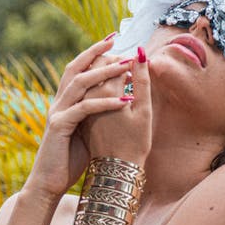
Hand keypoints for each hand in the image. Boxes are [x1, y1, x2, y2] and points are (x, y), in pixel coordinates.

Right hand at [24, 35, 133, 197]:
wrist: (48, 183)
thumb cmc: (70, 159)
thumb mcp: (86, 131)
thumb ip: (94, 113)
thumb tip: (116, 99)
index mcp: (66, 102)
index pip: (78, 69)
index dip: (93, 54)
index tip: (113, 42)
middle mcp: (59, 102)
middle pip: (75, 67)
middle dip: (95, 52)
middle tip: (114, 39)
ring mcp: (58, 113)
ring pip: (80, 83)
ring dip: (104, 72)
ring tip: (125, 65)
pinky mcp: (59, 127)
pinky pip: (84, 109)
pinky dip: (104, 103)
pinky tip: (123, 100)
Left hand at [81, 47, 151, 165]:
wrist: (116, 171)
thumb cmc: (135, 142)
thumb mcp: (143, 111)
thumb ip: (142, 80)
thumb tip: (139, 53)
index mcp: (106, 93)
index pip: (113, 63)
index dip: (127, 60)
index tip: (138, 65)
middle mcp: (89, 97)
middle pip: (97, 66)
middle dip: (113, 62)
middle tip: (130, 68)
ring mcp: (82, 107)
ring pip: (90, 79)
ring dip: (105, 74)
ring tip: (124, 80)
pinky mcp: (81, 116)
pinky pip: (87, 94)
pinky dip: (99, 88)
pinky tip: (114, 96)